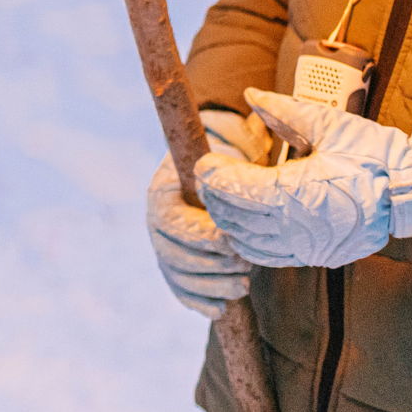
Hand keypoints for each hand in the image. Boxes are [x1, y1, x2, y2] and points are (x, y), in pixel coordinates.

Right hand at [147, 108, 267, 317]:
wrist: (224, 184)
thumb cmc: (234, 164)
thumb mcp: (238, 146)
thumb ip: (241, 133)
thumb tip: (256, 104)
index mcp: (163, 189)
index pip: (171, 220)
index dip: (201, 235)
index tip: (233, 241)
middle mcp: (156, 220)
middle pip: (170, 253)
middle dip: (208, 266)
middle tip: (245, 268)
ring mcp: (164, 245)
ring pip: (176, 274)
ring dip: (210, 284)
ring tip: (243, 284)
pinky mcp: (178, 269)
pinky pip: (181, 292)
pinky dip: (200, 302)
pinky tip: (224, 307)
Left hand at [195, 88, 411, 268]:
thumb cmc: (375, 154)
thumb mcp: (330, 124)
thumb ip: (285, 111)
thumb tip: (251, 94)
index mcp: (300, 193)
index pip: (237, 190)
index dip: (213, 177)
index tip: (203, 162)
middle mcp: (299, 227)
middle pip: (235, 218)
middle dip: (214, 197)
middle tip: (207, 176)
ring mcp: (308, 247)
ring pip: (246, 242)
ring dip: (227, 220)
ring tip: (222, 197)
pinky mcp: (317, 257)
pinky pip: (267, 257)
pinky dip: (247, 242)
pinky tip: (243, 223)